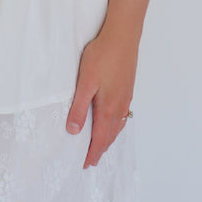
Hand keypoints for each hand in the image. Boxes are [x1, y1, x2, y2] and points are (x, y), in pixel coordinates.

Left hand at [65, 28, 137, 167]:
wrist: (123, 36)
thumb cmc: (102, 56)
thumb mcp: (85, 82)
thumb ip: (78, 108)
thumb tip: (73, 131)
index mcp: (108, 108)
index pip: (100, 139)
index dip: (92, 153)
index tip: (85, 165)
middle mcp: (120, 106)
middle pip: (110, 135)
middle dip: (100, 149)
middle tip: (92, 161)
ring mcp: (126, 97)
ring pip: (118, 126)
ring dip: (109, 138)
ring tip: (101, 145)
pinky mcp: (128, 88)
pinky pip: (123, 115)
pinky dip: (117, 125)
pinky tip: (114, 121)